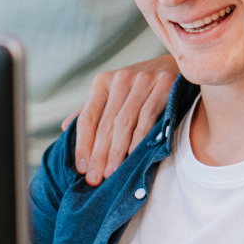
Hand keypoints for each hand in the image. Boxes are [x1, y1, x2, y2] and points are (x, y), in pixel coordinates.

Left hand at [64, 54, 177, 184]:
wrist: (179, 64)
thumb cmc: (142, 85)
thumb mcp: (114, 92)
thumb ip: (92, 109)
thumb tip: (65, 128)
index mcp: (103, 82)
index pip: (87, 117)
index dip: (82, 144)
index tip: (81, 168)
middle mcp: (121, 79)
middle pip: (105, 124)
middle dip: (99, 155)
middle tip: (95, 179)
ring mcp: (143, 81)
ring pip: (124, 123)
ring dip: (116, 151)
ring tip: (111, 173)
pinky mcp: (164, 85)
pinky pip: (148, 117)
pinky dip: (139, 138)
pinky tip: (133, 155)